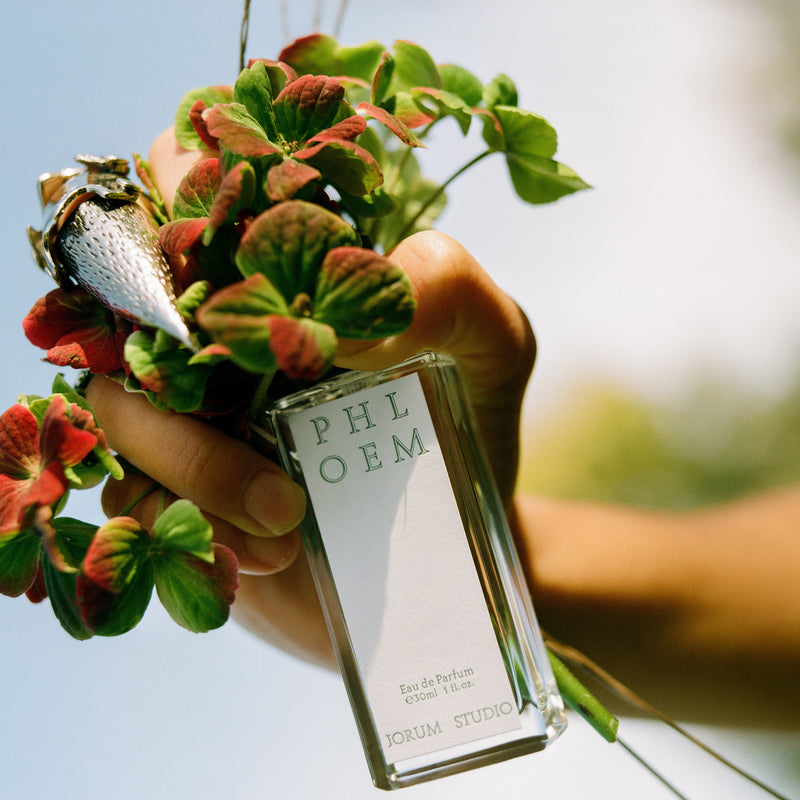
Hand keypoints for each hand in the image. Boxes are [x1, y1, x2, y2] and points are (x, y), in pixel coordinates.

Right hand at [87, 127, 535, 666]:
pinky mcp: (178, 488)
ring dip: (192, 463)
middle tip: (270, 402)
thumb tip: (339, 318)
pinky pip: (132, 496)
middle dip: (177, 355)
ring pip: (120, 406)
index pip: (185, 172)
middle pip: (124, 290)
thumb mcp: (491, 341)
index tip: (257, 270)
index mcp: (276, 258)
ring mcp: (187, 404)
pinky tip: (272, 554)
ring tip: (289, 512)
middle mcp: (217, 321)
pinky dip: (193, 524)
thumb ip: (448, 289)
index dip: (186, 192)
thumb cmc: (466, 413)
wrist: (449, 529)